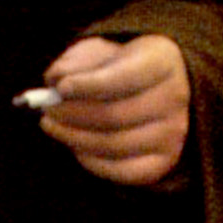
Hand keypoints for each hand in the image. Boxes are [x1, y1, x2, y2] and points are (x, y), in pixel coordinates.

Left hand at [38, 35, 189, 185]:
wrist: (152, 87)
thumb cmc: (118, 66)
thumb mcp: (98, 51)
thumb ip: (74, 61)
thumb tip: (54, 79)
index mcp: (162, 60)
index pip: (123, 78)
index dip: (88, 85)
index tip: (59, 88)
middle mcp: (175, 97)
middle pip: (115, 115)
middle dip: (72, 115)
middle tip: (47, 111)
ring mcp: (174, 132)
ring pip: (114, 144)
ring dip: (74, 138)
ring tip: (53, 126)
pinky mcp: (165, 160)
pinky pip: (122, 171)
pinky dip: (91, 160)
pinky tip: (75, 145)